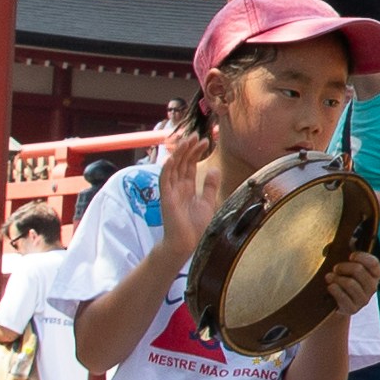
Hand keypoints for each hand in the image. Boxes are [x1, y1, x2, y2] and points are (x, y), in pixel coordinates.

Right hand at [149, 125, 215, 253]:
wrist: (186, 243)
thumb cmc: (195, 226)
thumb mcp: (207, 202)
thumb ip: (210, 186)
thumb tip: (215, 169)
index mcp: (188, 187)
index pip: (190, 165)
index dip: (196, 152)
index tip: (205, 141)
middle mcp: (178, 186)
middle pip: (182, 162)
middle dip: (188, 148)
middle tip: (196, 135)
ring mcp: (171, 191)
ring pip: (173, 167)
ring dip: (179, 153)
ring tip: (187, 140)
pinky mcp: (166, 197)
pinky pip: (165, 179)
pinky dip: (168, 167)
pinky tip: (173, 157)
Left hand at [323, 249, 379, 315]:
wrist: (335, 304)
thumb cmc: (342, 278)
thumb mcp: (347, 263)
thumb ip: (350, 250)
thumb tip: (350, 235)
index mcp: (375, 274)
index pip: (374, 263)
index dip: (362, 257)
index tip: (350, 255)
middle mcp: (373, 287)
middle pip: (358, 271)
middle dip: (343, 267)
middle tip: (335, 267)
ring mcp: (364, 299)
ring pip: (350, 283)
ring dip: (336, 279)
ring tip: (329, 277)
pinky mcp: (353, 309)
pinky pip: (343, 297)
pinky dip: (334, 289)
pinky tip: (330, 287)